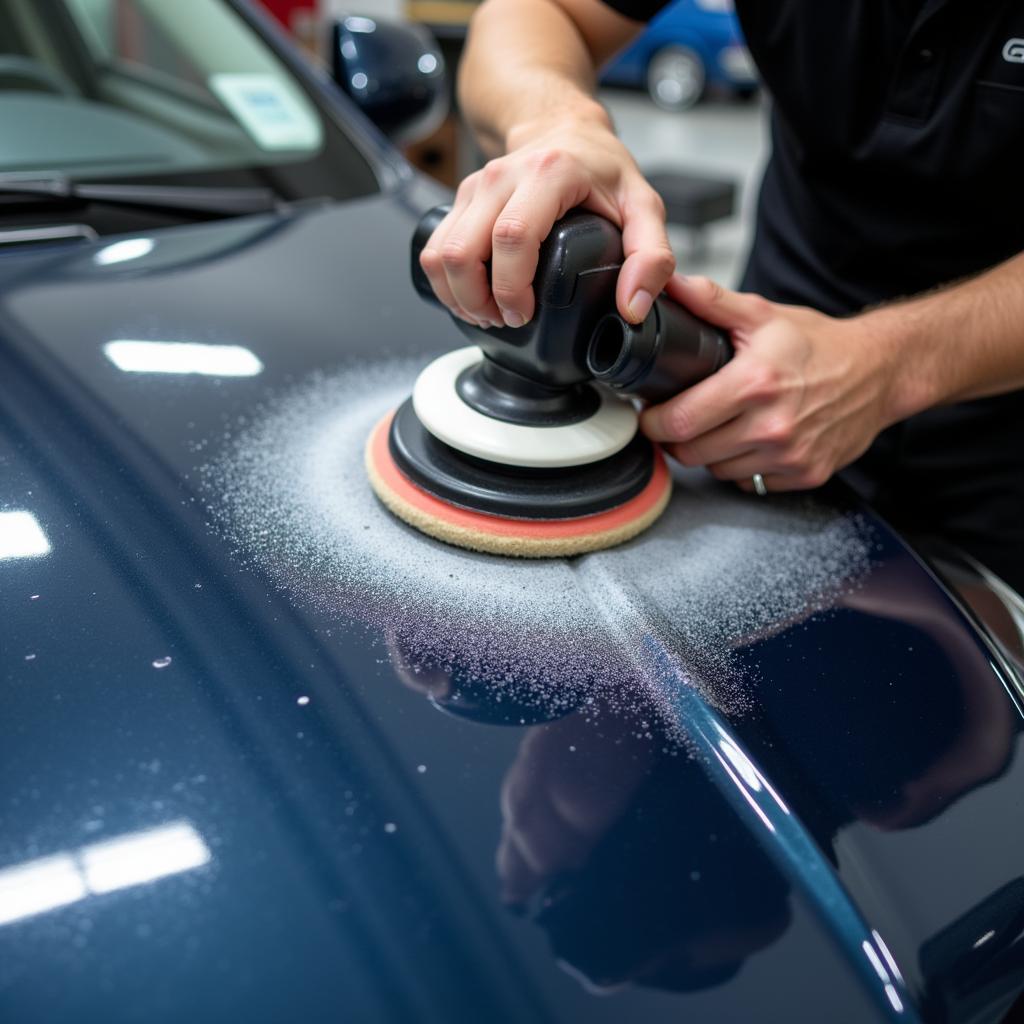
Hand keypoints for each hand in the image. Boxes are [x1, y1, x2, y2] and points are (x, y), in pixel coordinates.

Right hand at [418, 117, 674, 329]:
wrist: (564, 129)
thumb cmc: (601, 169)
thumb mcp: (643, 207)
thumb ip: (652, 257)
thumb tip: (633, 307)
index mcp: (547, 174)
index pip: (512, 236)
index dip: (511, 287)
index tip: (524, 314)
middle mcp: (502, 177)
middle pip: (463, 250)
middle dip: (478, 300)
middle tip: (506, 320)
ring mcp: (474, 187)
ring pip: (440, 253)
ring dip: (458, 295)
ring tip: (487, 314)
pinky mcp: (459, 200)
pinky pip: (434, 249)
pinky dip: (446, 283)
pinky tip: (471, 297)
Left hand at [641, 276, 899, 492]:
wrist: (880, 371)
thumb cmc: (819, 344)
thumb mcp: (763, 314)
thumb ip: (711, 301)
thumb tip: (670, 284)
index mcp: (755, 384)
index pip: (680, 421)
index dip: (654, 421)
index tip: (651, 413)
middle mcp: (773, 426)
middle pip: (692, 453)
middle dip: (676, 438)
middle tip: (678, 420)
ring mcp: (790, 455)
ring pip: (718, 472)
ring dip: (709, 454)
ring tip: (718, 427)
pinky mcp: (805, 475)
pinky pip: (751, 483)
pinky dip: (743, 467)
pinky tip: (749, 442)